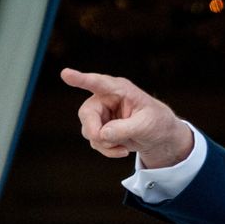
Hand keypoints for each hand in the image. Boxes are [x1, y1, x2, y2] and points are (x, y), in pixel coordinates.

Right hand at [60, 69, 194, 168]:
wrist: (158, 135)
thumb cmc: (156, 122)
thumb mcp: (145, 125)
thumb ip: (124, 129)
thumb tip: (101, 134)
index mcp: (119, 89)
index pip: (98, 83)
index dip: (81, 79)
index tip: (66, 74)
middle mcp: (105, 98)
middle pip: (87, 114)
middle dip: (95, 131)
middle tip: (107, 141)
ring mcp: (100, 113)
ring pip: (88, 131)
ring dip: (105, 144)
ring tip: (124, 147)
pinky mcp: (99, 127)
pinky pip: (94, 141)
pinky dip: (107, 149)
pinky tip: (122, 149)